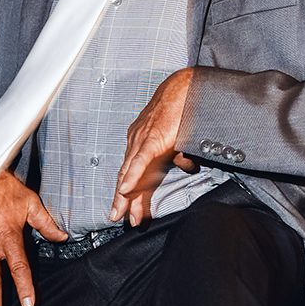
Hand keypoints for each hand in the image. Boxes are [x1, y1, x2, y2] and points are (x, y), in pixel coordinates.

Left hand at [109, 69, 199, 226]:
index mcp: (144, 142)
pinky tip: (125, 190)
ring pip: (130, 171)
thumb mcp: (182, 137)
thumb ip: (181, 153)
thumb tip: (186, 165)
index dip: (133, 191)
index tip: (131, 210)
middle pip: (128, 175)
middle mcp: (139, 142)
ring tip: (120, 213)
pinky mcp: (152, 137)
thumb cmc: (183, 108)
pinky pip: (139, 160)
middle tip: (118, 218)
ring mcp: (143, 139)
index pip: (135, 172)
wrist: (186, 86)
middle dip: (124, 199)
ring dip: (125, 194)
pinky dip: (132, 176)